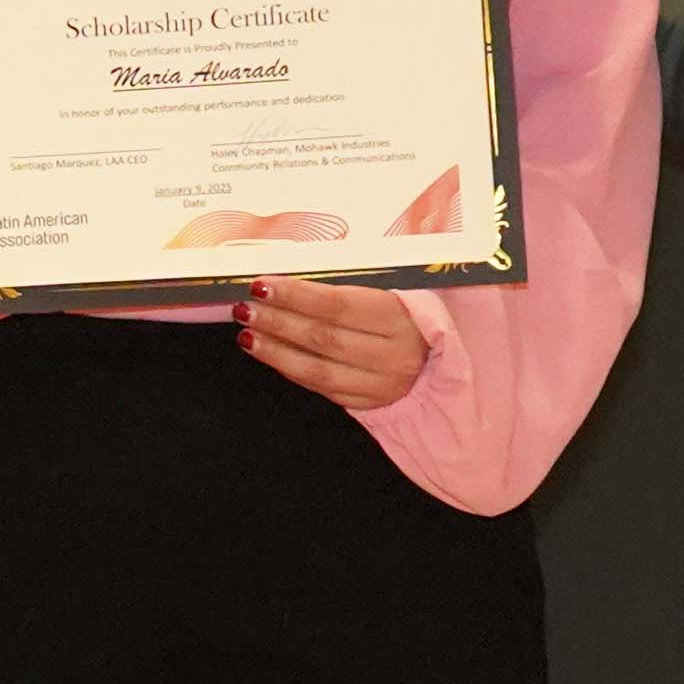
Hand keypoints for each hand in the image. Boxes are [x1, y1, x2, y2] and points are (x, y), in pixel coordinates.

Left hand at [239, 275, 430, 409]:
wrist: (437, 355)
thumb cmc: (404, 312)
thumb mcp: (388, 290)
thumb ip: (344, 287)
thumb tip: (284, 280)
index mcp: (401, 316)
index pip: (338, 304)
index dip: (296, 295)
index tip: (262, 285)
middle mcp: (395, 353)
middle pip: (325, 338)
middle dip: (278, 323)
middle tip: (245, 309)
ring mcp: (383, 383)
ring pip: (320, 371)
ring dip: (276, 352)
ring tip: (246, 335)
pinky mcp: (371, 403)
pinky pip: (323, 388)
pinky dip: (292, 371)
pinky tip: (270, 355)